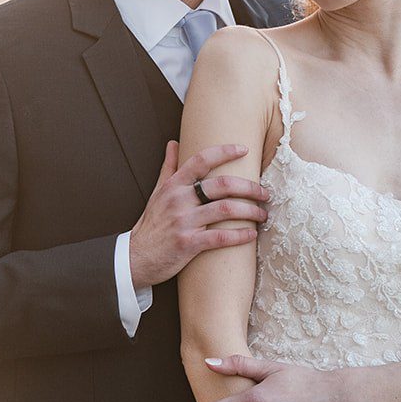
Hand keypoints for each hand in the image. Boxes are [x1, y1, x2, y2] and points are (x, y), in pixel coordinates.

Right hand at [128, 141, 271, 289]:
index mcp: (173, 185)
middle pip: (222, 184)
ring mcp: (184, 222)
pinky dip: (240, 235)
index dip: (224, 152)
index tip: (244, 150)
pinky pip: (221, 237)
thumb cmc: (151, 225)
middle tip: (265, 193)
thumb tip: (173, 143)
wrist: (135, 258)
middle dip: (249, 187)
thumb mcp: (157, 193)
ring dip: (250, 211)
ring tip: (263, 214)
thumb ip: (168, 167)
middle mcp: (179, 200)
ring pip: (226, 209)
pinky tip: (251, 235)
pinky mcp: (188, 243)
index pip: (201, 160)